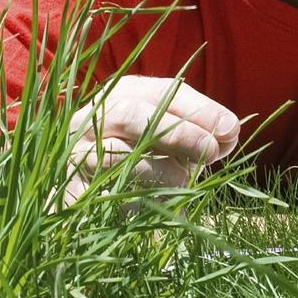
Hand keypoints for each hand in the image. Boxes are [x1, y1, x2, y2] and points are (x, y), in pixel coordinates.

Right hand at [62, 76, 239, 204]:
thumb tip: (228, 132)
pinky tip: (156, 204)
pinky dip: (136, 202)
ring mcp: (74, 153)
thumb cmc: (149, 157)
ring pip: (117, 155)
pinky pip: (104, 194)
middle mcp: (93, 117)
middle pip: (131, 115)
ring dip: (160, 170)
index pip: (162, 93)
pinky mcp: (68, 191)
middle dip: (178, 133)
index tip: (229, 130)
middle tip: (211, 152)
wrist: (94, 194)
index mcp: (123, 95)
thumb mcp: (178, 139)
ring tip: (183, 181)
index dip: (198, 110)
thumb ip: (204, 130)